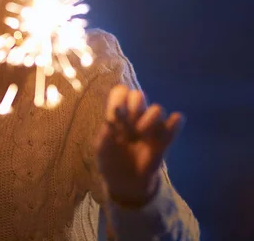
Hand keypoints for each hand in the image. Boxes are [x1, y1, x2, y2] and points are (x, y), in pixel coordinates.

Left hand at [94, 84, 184, 206]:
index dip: (119, 97)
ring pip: (157, 109)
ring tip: (140, 134)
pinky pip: (175, 123)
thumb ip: (105, 134)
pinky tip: (170, 125)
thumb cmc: (110, 162)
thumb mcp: (102, 150)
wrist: (125, 183)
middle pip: (139, 95)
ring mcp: (151, 128)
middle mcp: (135, 117)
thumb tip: (111, 118)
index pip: (120, 93)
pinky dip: (175, 122)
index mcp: (117, 116)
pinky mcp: (164, 140)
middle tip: (128, 124)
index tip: (116, 111)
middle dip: (134, 106)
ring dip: (149, 118)